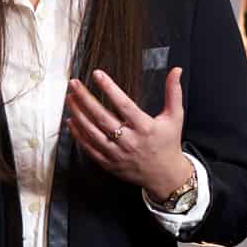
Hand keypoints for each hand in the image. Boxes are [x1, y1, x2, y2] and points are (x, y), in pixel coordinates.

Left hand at [66, 68, 192, 197]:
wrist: (165, 176)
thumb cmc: (168, 143)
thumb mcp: (175, 117)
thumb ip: (173, 92)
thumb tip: (176, 71)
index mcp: (145, 127)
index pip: (124, 105)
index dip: (109, 88)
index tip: (97, 74)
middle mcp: (129, 141)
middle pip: (102, 117)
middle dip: (85, 99)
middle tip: (74, 84)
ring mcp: (117, 153)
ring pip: (92, 132)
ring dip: (78, 114)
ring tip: (70, 98)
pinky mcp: (109, 163)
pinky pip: (89, 148)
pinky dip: (78, 134)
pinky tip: (72, 121)